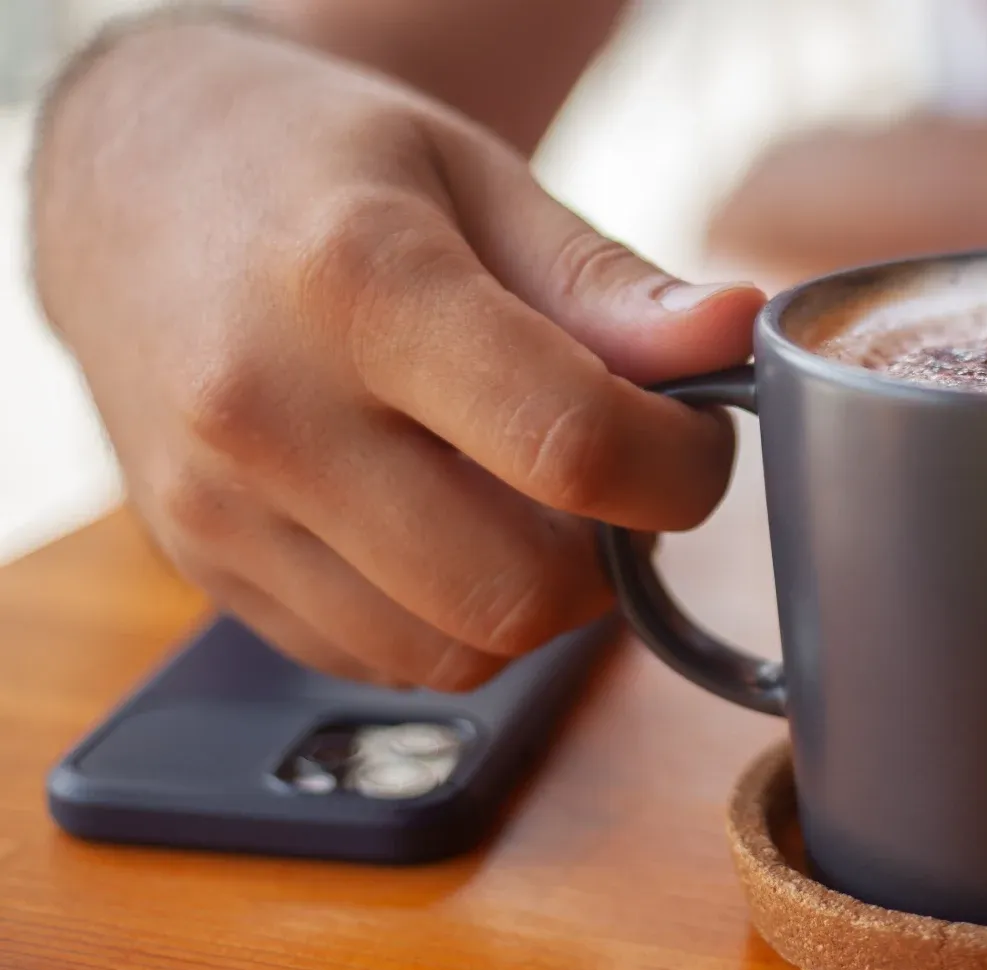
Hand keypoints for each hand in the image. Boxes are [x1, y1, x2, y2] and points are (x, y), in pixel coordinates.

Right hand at [31, 19, 765, 688]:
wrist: (132, 184)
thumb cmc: (326, 168)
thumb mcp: (478, 178)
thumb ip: (606, 282)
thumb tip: (733, 336)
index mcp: (355, 283)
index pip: (569, 445)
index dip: (679, 468)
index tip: (697, 441)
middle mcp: (265, 411)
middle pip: (516, 590)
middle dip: (614, 556)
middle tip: (620, 482)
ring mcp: (219, 508)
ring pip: (453, 653)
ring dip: (537, 603)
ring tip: (533, 501)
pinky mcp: (203, 569)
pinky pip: (380, 662)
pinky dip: (451, 620)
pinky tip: (448, 524)